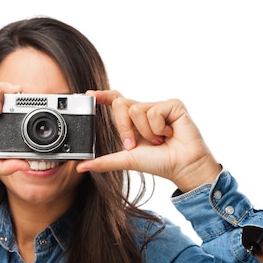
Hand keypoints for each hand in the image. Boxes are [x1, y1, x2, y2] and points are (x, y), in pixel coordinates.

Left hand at [76, 90, 220, 192]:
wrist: (182, 166)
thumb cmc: (159, 163)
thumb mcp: (126, 160)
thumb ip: (103, 161)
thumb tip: (81, 167)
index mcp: (133, 121)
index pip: (116, 101)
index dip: (103, 96)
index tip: (89, 95)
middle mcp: (145, 111)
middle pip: (121, 104)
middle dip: (125, 129)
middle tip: (135, 145)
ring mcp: (159, 106)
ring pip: (137, 109)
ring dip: (146, 132)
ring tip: (159, 141)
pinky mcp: (173, 105)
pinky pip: (154, 111)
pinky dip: (159, 128)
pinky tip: (169, 134)